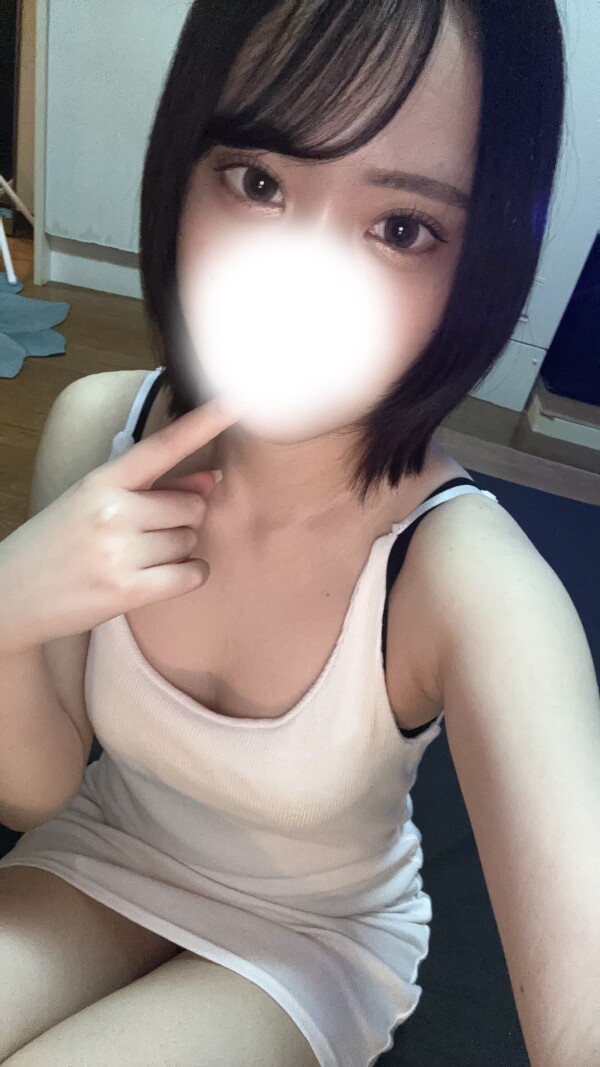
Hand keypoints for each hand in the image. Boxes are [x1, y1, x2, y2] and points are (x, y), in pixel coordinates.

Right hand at [0, 396, 237, 651]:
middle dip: (181, 519)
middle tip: (146, 534)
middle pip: (191, 505)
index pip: (162, 446)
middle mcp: (111, 511)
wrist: (12, 594)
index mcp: (102, 480)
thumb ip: (155, 488)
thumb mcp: (94, 503)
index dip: (203, 423)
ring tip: (139, 558)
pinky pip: (191, 574)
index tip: (236, 398)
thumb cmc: (61, 543)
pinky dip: (188, 575)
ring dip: (179, 551)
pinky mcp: (128, 591)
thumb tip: (213, 480)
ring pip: (191, 541)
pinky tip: (161, 577)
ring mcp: (119, 552)